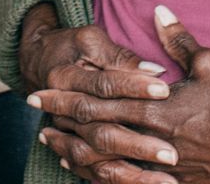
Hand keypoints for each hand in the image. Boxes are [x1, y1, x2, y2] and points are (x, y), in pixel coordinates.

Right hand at [18, 6, 178, 183]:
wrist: (38, 61)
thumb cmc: (72, 46)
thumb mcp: (91, 41)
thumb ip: (121, 57)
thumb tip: (156, 70)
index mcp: (64, 77)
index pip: (103, 86)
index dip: (133, 86)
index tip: (165, 89)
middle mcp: (62, 112)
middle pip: (101, 132)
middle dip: (138, 144)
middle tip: (171, 153)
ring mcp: (65, 134)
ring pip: (97, 161)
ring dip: (131, 173)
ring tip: (167, 179)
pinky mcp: (73, 148)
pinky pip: (93, 173)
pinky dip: (119, 181)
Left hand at [33, 6, 209, 183]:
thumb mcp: (208, 65)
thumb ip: (178, 40)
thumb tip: (159, 10)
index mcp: (155, 108)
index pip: (99, 100)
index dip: (67, 96)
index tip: (40, 90)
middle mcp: (150, 138)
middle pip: (94, 130)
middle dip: (61, 119)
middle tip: (33, 112)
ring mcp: (157, 165)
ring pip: (105, 161)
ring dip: (75, 151)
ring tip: (51, 144)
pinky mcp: (170, 183)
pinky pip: (128, 183)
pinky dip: (103, 177)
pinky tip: (86, 174)